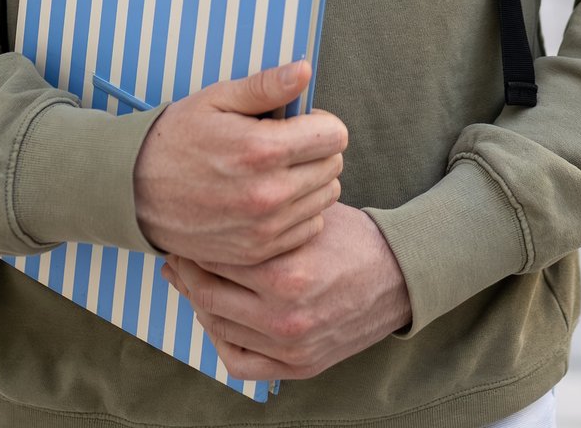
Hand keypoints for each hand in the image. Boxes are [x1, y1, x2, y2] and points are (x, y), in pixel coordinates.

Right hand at [132, 62, 345, 264]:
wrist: (133, 191)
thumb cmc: (176, 138)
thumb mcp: (217, 100)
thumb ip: (266, 86)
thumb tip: (304, 70)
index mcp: (262, 150)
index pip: (335, 135)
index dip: (321, 123)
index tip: (299, 124)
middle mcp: (268, 194)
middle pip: (334, 166)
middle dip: (317, 151)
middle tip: (285, 147)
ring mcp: (263, 228)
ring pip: (325, 198)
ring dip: (310, 182)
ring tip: (277, 172)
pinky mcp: (257, 252)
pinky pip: (308, 229)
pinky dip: (298, 213)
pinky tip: (272, 200)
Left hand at [162, 204, 412, 381]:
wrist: (401, 276)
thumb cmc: (354, 239)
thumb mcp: (311, 217)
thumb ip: (264, 220)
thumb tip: (211, 213)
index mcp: (287, 275)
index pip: (216, 260)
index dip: (194, 244)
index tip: (186, 231)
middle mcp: (286, 317)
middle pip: (208, 296)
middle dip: (187, 272)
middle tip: (179, 255)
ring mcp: (292, 347)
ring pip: (218, 328)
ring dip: (198, 303)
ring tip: (192, 282)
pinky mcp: (300, 366)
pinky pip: (240, 363)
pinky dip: (220, 342)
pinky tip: (217, 319)